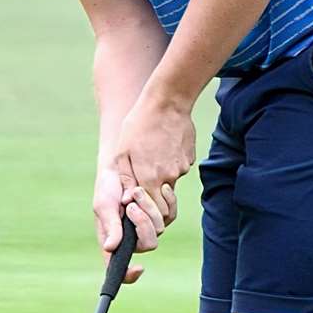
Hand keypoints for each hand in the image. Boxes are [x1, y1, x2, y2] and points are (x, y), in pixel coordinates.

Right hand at [93, 167, 165, 284]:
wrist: (122, 164)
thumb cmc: (107, 186)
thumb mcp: (104, 205)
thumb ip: (110, 226)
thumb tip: (111, 248)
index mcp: (115, 241)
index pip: (121, 269)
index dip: (129, 275)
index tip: (139, 268)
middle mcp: (133, 238)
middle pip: (149, 244)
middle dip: (142, 223)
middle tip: (131, 205)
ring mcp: (149, 226)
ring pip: (160, 227)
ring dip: (148, 206)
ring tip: (135, 190)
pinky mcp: (162, 213)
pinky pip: (170, 214)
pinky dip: (166, 200)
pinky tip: (158, 188)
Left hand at [113, 88, 195, 221]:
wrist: (167, 102)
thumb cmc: (139, 124)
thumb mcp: (123, 151)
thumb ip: (126, 179)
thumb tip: (127, 200)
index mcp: (150, 178)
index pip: (154, 210)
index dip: (147, 210)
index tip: (140, 202)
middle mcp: (169, 177)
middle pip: (165, 200)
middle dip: (156, 197)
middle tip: (146, 180)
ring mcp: (182, 167)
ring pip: (171, 181)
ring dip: (163, 175)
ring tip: (153, 153)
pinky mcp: (190, 158)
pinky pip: (179, 168)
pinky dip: (172, 163)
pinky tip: (164, 146)